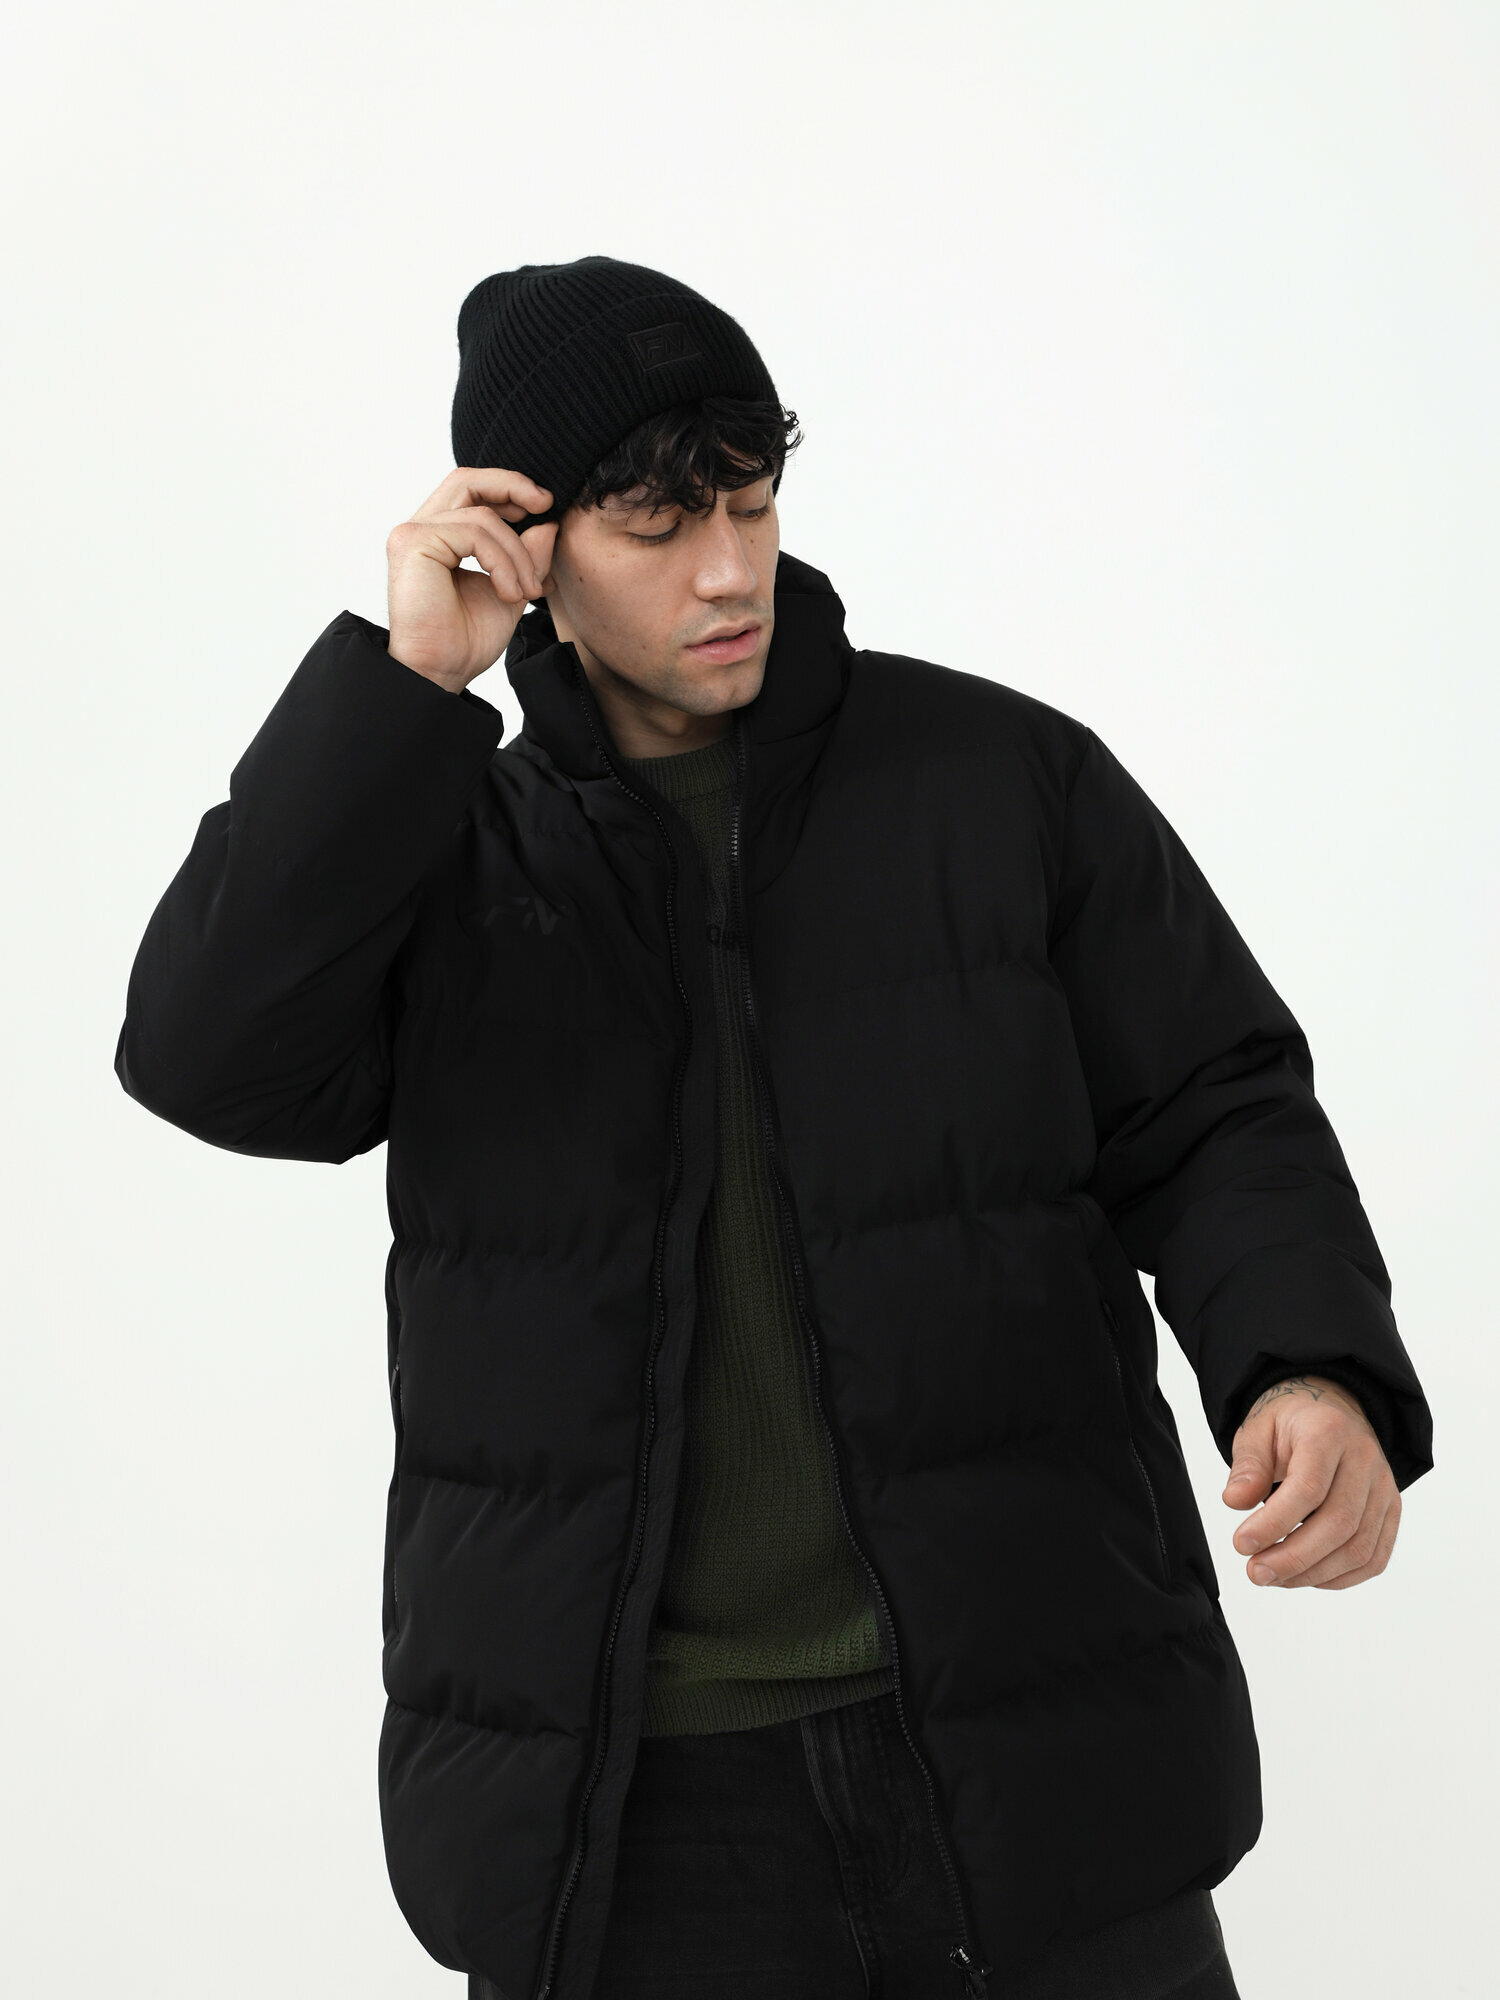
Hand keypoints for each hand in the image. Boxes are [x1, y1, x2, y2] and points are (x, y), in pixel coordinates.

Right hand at [386, 467, 558, 692]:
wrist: (441, 674)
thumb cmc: (465, 641)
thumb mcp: (511, 589)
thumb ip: (527, 555)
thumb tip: (547, 521)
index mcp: (439, 536)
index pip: (472, 491)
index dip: (508, 488)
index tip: (545, 507)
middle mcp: (421, 529)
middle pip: (467, 479)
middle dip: (512, 485)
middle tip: (546, 504)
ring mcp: (413, 533)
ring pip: (482, 516)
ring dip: (517, 553)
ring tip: (527, 591)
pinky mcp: (413, 542)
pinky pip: (474, 534)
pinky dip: (502, 562)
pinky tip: (508, 594)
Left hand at [1221, 1374, 1400, 1589]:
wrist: (1330, 1412)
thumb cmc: (1291, 1423)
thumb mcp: (1257, 1429)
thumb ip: (1248, 1466)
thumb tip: (1235, 1501)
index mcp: (1328, 1431)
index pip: (1308, 1488)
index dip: (1275, 1523)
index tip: (1242, 1544)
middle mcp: (1365, 1459)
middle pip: (1339, 1524)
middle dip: (1293, 1558)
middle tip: (1255, 1572)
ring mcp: (1384, 1488)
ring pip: (1359, 1548)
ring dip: (1313, 1573)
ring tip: (1273, 1577)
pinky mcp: (1390, 1512)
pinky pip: (1373, 1558)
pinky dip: (1339, 1578)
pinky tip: (1304, 1576)